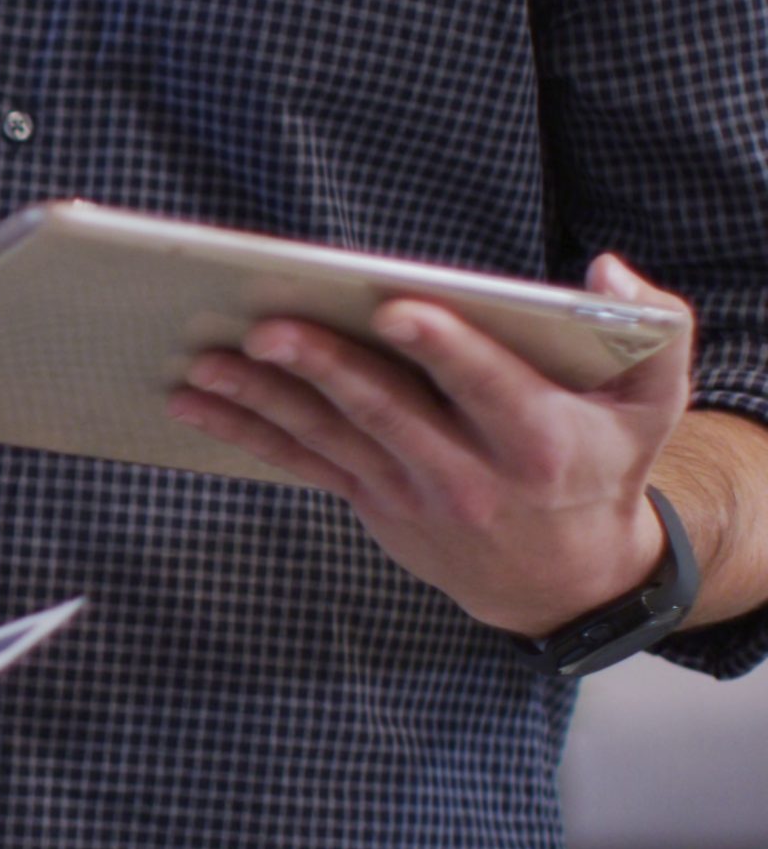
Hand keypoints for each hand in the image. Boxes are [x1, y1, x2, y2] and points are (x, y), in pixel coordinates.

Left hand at [166, 253, 692, 635]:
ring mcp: (411, 492)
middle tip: (267, 328)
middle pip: (387, 411)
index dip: (444, 348)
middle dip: (325, 368)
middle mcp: (468, 472)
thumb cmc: (604, 461)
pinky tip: (191, 403)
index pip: (488, 385)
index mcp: (539, 438)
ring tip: (204, 363)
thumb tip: (606, 269)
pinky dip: (244, 432)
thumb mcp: (655, 401)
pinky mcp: (370, 502)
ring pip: (327, 437)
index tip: (396, 309)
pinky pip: (300, 462)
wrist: (566, 579)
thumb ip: (656, 327)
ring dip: (259, 400)